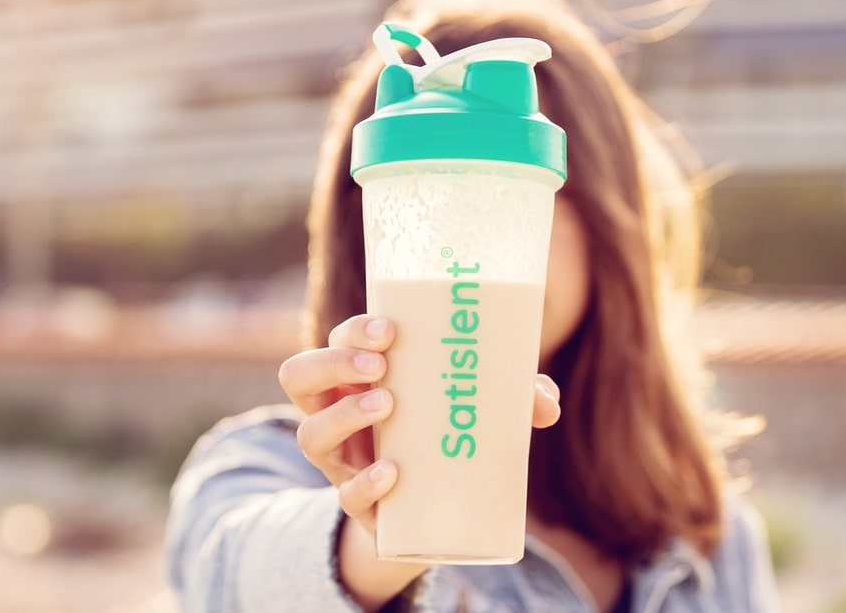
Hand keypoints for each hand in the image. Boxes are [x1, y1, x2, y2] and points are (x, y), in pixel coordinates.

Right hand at [278, 314, 561, 537]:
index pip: (335, 341)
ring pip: (309, 435)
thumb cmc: (447, 437)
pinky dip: (365, 483)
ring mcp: (341, 461)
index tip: (391, 329)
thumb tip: (547, 403)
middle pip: (299, 377)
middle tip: (380, 365)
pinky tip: (392, 472)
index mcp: (358, 379)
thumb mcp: (477, 409)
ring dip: (342, 415)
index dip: (352, 331)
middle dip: (333, 363)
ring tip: (386, 405)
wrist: (433, 516)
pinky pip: (345, 496)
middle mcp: (335, 414)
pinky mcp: (358, 505)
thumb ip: (514, 399)